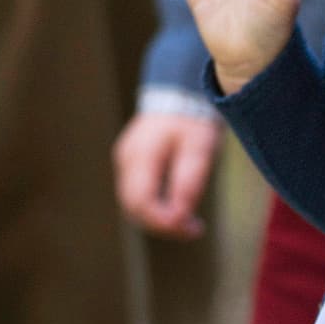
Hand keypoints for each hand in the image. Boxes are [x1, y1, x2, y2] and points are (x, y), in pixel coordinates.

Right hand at [114, 110, 222, 238]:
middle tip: (195, 230)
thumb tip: (180, 215)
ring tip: (191, 224)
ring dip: (161, 219)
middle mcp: (127, 160)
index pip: (141, 201)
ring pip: (134, 205)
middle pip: (134, 208)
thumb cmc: (192, 120)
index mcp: (141, 155)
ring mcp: (126, 162)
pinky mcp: (132, 165)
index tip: (191, 229)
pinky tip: (180, 209)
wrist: (180, 93)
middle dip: (164, 225)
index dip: (163, 222)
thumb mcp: (199, 148)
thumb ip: (189, 180)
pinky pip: (139, 195)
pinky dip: (157, 208)